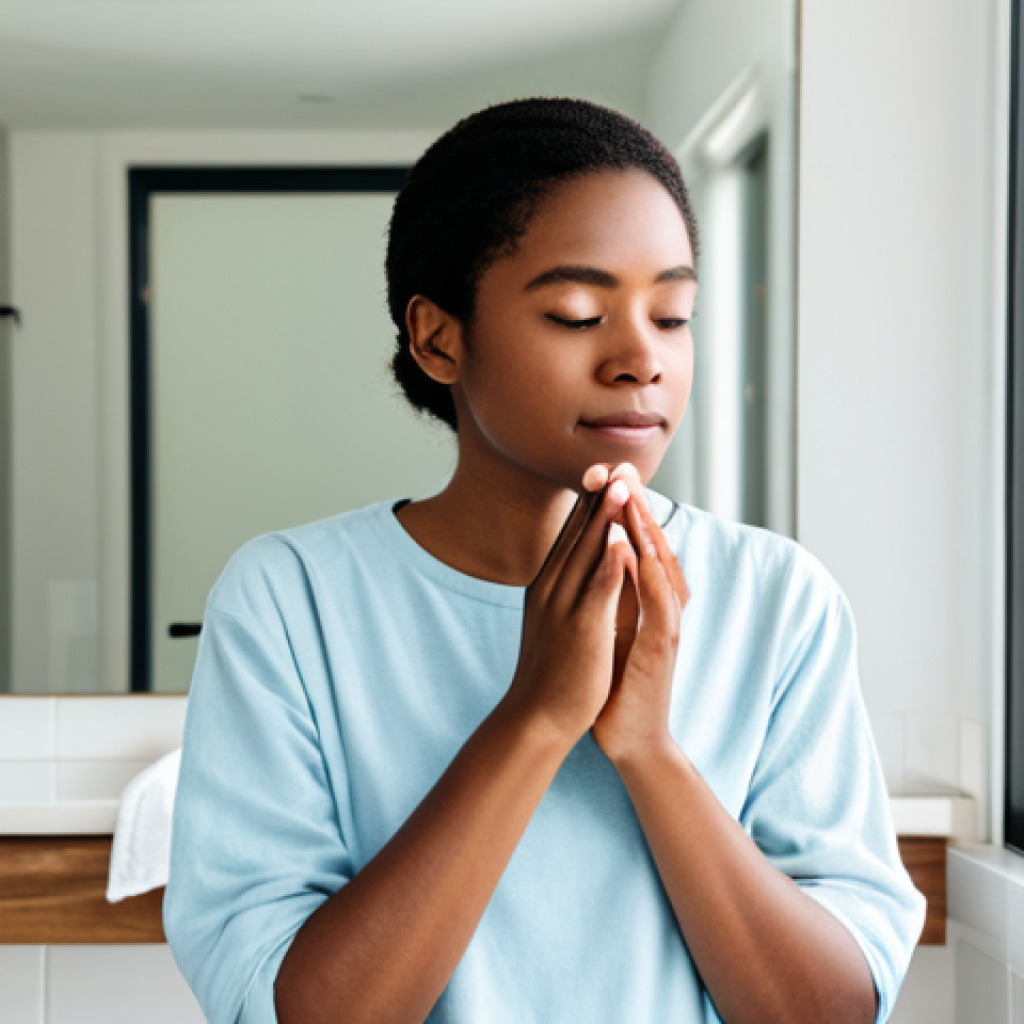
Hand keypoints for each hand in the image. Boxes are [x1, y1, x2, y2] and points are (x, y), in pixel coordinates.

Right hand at [501, 474, 635, 747]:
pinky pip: (597, 589)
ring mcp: (563, 606)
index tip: (607, 469)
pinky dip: (609, 561)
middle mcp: (552, 586)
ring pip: (587, 552)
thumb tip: (584, 563)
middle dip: (600, 494)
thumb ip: (568, 588)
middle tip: (617, 460)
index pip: (572, 532)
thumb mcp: (554, 617)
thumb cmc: (551, 670)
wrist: (535, 717)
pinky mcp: (580, 629)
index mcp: (548, 582)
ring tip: (623, 483)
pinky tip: (623, 539)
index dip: (591, 499)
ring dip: (606, 515)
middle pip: (578, 532)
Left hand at [586, 464, 688, 764]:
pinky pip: (658, 600)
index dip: (620, 508)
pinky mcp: (662, 644)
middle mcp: (657, 602)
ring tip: (631, 491)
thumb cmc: (617, 680)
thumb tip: (597, 558)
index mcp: (641, 596)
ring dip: (645, 526)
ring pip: (657, 563)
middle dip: (636, 503)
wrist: (630, 735)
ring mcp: (664, 622)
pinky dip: (647, 572)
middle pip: (649, 542)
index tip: (602, 471)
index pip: (632, 542)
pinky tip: (637, 549)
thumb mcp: (608, 624)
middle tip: (623, 464)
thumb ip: (610, 589)